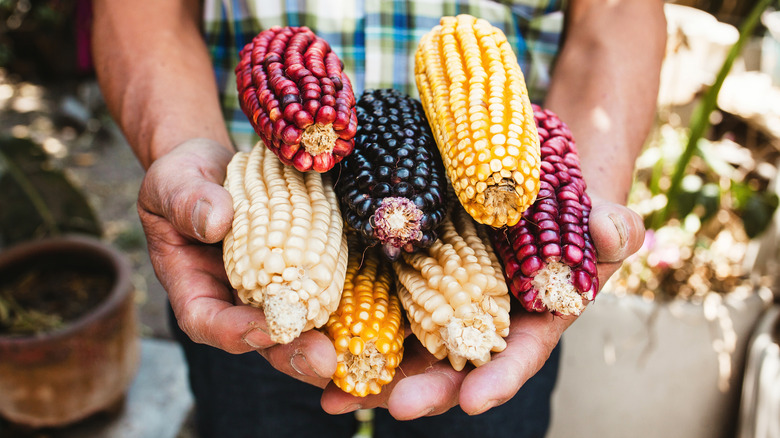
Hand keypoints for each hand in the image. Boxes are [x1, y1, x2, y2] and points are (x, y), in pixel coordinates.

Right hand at [138, 138, 337, 386]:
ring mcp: (272, 293)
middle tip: (324, 360)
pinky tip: (377, 317)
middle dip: (293, 353)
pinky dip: (349, 310)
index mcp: (194, 287)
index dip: (235, 331)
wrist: (222, 167)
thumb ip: (187, 201)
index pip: (207, 321)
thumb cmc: (186, 177)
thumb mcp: (175, 182)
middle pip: (261, 339)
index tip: (267, 326)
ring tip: (354, 351)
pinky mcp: (304, 276)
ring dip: (327, 343)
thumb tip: (215, 220)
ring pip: (299, 329)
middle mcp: (236, 300)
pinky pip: (324, 297)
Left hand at [320, 196, 644, 418]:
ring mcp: (441, 300)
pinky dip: (349, 323)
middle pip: (454, 365)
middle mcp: (481, 321)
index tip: (475, 399)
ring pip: (407, 346)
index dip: (499, 377)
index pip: (519, 354)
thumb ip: (612, 227)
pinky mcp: (407, 275)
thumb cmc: (571, 200)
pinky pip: (377, 303)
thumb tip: (614, 233)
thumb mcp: (597, 212)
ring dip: (374, 373)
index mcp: (531, 318)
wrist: (529, 174)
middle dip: (426, 388)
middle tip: (395, 404)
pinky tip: (314, 341)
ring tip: (335, 394)